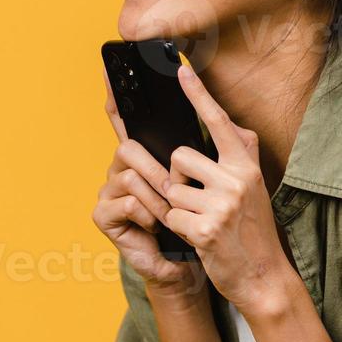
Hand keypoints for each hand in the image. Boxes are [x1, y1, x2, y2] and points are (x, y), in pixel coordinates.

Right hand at [93, 71, 203, 294]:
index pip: (127, 123)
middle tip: (180, 196)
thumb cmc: (201, 228)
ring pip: (132, 174)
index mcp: (146, 159)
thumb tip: (238, 126)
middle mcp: (122, 170)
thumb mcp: (215, 187)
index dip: (118, 99)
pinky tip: (157, 230)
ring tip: (175, 220)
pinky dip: (149, 218)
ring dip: (160, 201)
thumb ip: (220, 155)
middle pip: (130, 146)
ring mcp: (110, 192)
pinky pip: (128, 202)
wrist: (190, 268)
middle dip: (162, 174)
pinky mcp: (103, 216)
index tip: (111, 73)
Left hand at [163, 61, 295, 315]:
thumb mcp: (255, 189)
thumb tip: (237, 127)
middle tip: (198, 202)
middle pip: (179, 157)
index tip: (181, 71)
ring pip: (171, 189)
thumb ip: (242, 157)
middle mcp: (236, 180)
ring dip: (178, 208)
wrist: (265, 277)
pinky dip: (178, 230)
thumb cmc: (253, 231)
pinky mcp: (205, 229)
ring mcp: (221, 205)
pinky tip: (199, 239)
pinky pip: (171, 217)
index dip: (199, 95)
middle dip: (178, 179)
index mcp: (245, 166)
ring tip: (202, 222)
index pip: (220, 122)